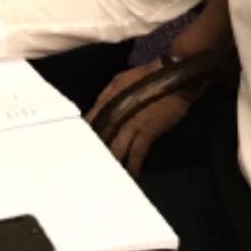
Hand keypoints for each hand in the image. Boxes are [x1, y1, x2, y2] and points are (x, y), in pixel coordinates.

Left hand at [91, 60, 191, 175]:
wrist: (172, 76)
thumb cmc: (146, 75)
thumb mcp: (119, 80)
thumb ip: (106, 96)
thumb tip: (97, 110)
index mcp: (107, 100)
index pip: (90, 120)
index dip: (84, 133)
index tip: (78, 144)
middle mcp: (116, 114)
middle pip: (101, 138)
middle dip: (95, 151)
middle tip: (89, 165)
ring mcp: (131, 125)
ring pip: (116, 148)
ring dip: (113, 162)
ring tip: (106, 175)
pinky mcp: (147, 132)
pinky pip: (137, 153)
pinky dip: (134, 165)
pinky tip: (132, 174)